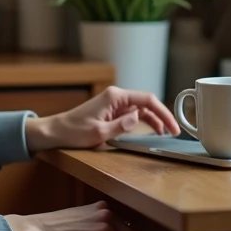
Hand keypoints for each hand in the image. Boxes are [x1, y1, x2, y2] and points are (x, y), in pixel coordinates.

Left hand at [25, 86, 180, 151]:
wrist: (56, 131)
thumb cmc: (74, 131)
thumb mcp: (99, 133)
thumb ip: (121, 126)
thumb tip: (138, 118)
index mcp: (115, 97)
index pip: (147, 99)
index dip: (163, 112)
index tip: (172, 126)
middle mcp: (116, 97)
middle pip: (146, 103)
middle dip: (162, 116)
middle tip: (174, 132)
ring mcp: (114, 104)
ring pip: (141, 109)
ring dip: (153, 120)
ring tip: (164, 134)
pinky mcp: (111, 111)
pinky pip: (132, 114)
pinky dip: (143, 122)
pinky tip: (150, 131)